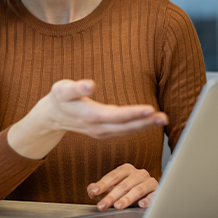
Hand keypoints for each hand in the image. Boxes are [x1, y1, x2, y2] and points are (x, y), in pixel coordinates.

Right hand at [42, 80, 167, 137]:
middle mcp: (97, 127)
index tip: (149, 109)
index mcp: (89, 116)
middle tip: (164, 117)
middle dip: (145, 122)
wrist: (52, 116)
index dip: (132, 113)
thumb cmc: (59, 98)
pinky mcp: (104, 132)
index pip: (115, 115)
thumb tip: (90, 85)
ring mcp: (101, 132)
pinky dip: (137, 126)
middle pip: (125, 126)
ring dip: (145, 125)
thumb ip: (76, 88)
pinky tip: (148, 121)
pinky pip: (124, 131)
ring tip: (162, 119)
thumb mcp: (62, 89)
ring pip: (126, 130)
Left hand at [87, 163, 156, 210]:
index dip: (102, 184)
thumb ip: (99, 188)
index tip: (94, 192)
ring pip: (137, 190)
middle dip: (111, 196)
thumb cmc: (127, 191)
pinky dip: (148, 200)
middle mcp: (138, 173)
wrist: (147, 195)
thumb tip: (91, 190)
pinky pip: (154, 195)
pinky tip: (141, 205)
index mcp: (126, 169)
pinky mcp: (158, 191)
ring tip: (118, 206)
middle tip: (102, 206)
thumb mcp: (112, 189)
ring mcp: (149, 181)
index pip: (112, 176)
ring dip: (127, 199)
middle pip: (123, 185)